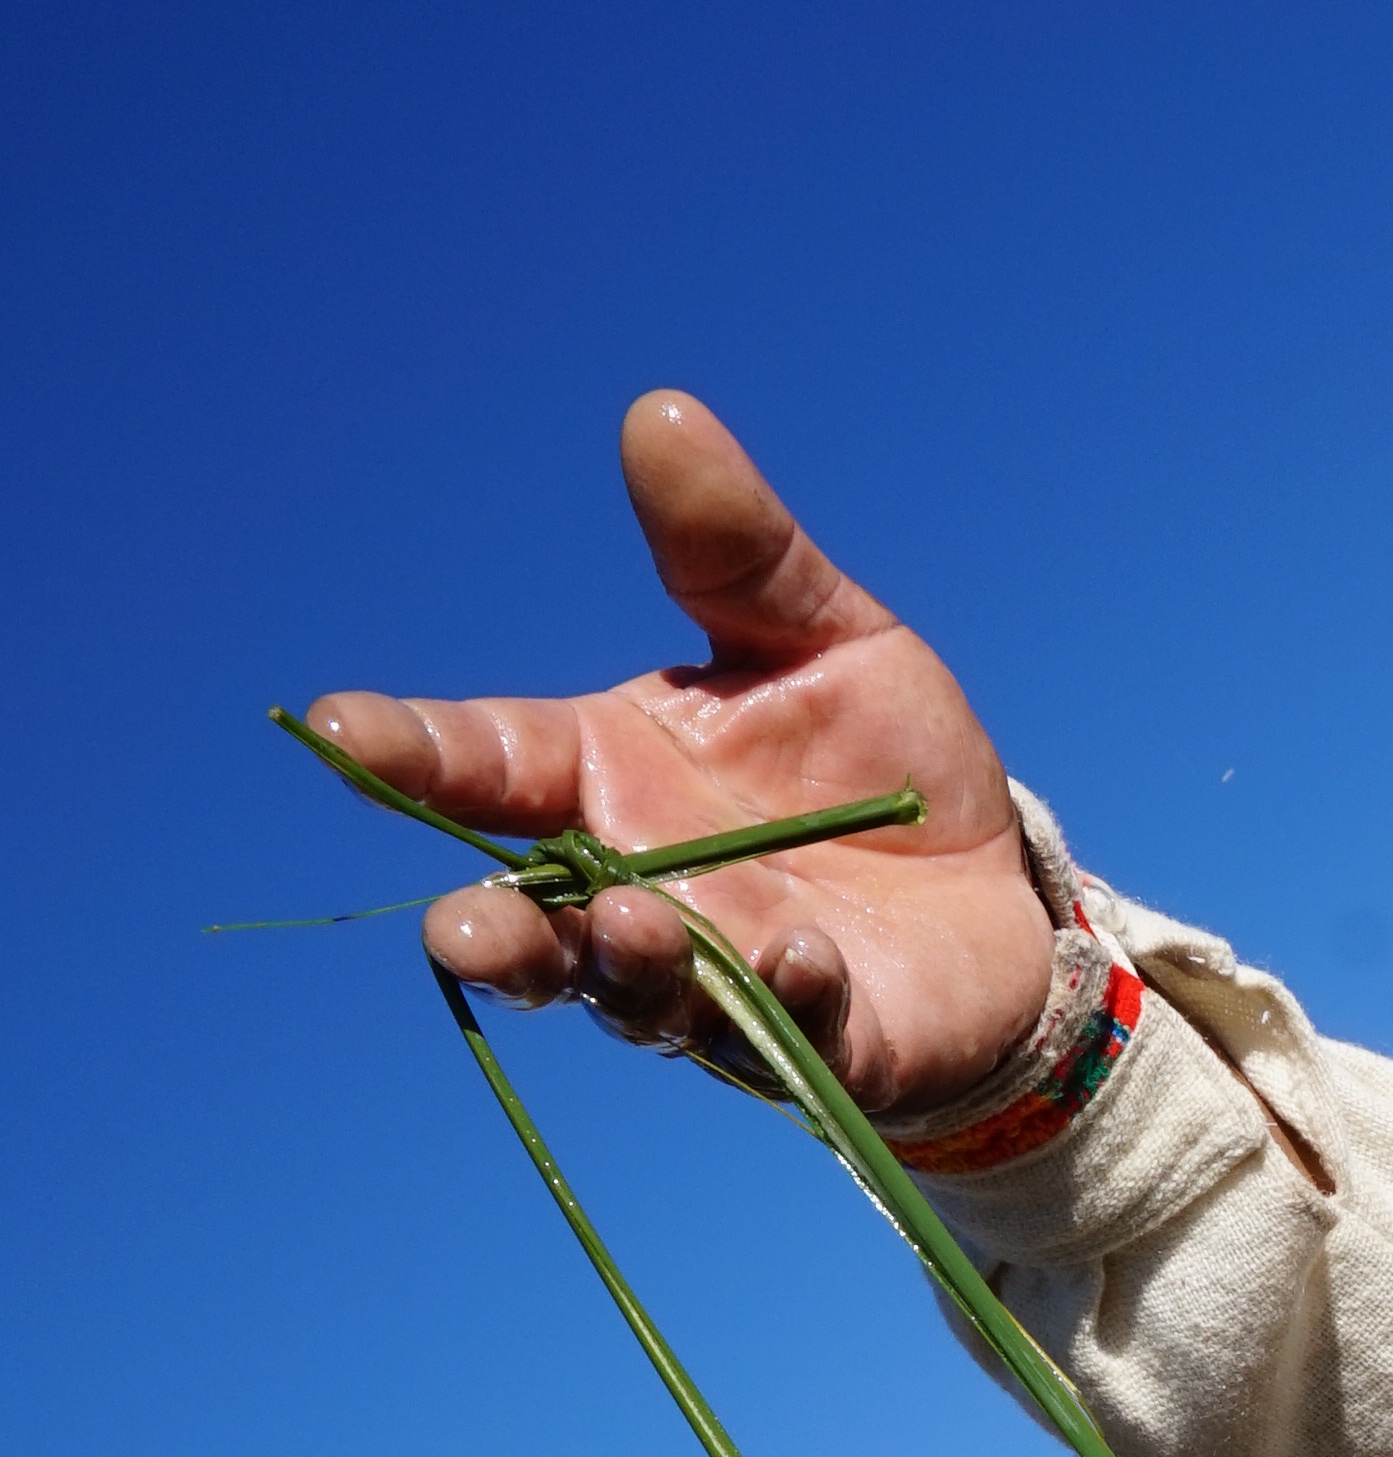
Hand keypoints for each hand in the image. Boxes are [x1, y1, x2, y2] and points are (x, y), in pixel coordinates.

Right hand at [311, 395, 1053, 1117]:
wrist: (996, 890)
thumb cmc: (882, 765)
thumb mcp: (822, 634)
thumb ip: (734, 551)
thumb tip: (659, 413)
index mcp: (611, 778)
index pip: (487, 761)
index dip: (409, 748)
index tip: (331, 726)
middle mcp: (640, 889)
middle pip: (534, 921)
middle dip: (496, 931)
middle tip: (458, 924)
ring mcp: (722, 979)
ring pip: (637, 996)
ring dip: (623, 968)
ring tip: (630, 926)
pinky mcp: (822, 1042)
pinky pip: (787, 1035)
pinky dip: (784, 1000)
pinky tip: (800, 958)